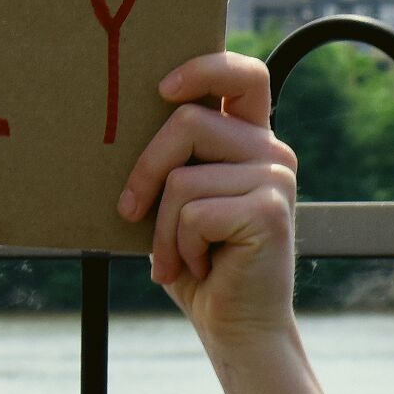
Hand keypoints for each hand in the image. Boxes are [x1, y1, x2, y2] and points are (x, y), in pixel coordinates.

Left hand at [117, 51, 296, 349]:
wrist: (237, 327)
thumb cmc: (198, 263)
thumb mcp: (181, 202)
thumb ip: (175, 161)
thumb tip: (117, 124)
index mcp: (252, 140)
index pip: (244, 74)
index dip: (203, 67)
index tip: (161, 89)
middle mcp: (272, 151)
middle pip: (187, 121)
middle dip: (145, 171)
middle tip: (130, 213)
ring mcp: (276, 178)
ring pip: (181, 177)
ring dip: (162, 228)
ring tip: (177, 256)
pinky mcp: (270, 211)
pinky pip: (193, 213)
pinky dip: (179, 247)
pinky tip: (202, 266)